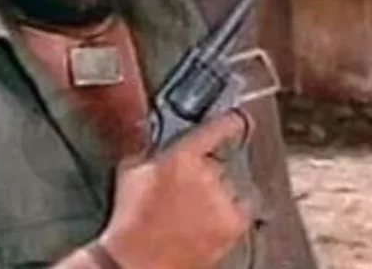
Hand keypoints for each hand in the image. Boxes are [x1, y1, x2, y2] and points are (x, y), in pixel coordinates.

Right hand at [97, 110, 255, 268]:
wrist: (139, 261)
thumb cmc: (130, 220)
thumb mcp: (130, 171)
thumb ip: (147, 147)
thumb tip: (154, 134)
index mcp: (182, 155)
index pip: (217, 128)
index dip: (231, 121)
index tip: (238, 117)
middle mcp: (207, 174)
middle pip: (216, 164)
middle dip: (204, 173)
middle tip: (182, 193)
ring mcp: (222, 199)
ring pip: (229, 187)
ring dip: (215, 195)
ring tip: (189, 214)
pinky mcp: (232, 224)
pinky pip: (241, 209)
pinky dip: (229, 214)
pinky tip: (206, 223)